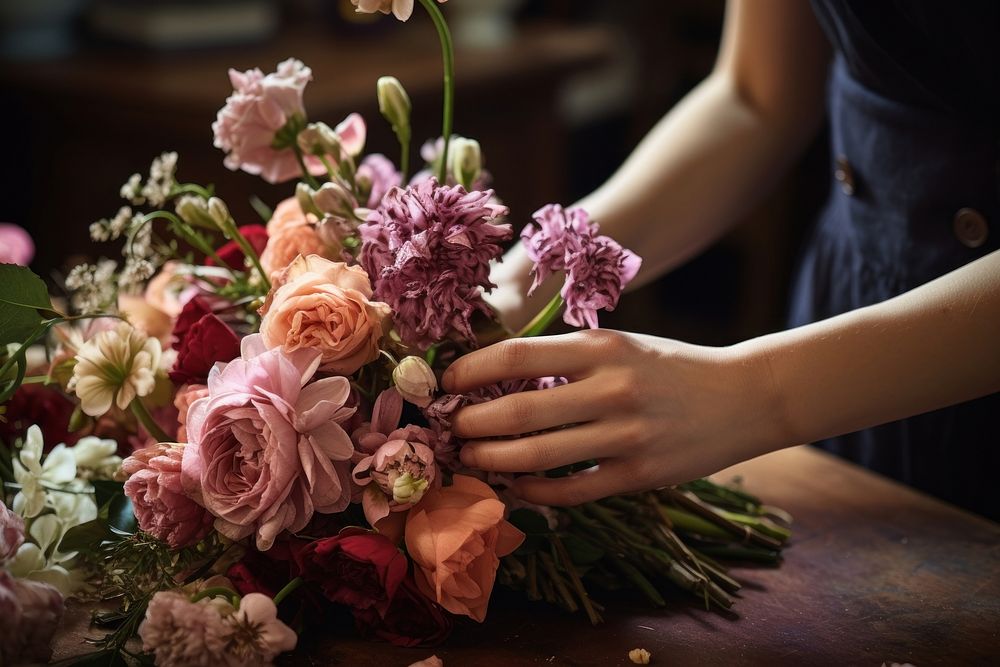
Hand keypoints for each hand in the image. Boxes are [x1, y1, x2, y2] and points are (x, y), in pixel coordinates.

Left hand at [442, 330, 786, 505]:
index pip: (516, 355)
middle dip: (471, 423)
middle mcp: (612, 389)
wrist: (744, 396)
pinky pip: (571, 490)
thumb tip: (496, 378)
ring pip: (538, 456)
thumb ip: (567, 358)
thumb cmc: (671, 367)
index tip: (446, 382)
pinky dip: (534, 492)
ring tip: (470, 459)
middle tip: (450, 429)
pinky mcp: (640, 475)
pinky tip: (515, 487)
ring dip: (492, 461)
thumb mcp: (622, 344)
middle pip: (518, 410)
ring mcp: (627, 436)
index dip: (470, 370)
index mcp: (602, 347)